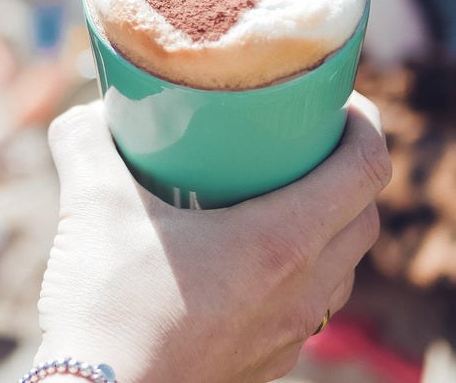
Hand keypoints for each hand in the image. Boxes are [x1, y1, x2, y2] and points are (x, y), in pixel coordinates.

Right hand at [35, 93, 389, 382]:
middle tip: (301, 141)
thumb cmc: (106, 306)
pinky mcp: (266, 364)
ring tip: (276, 198)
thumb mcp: (91, 203)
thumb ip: (87, 141)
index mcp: (280, 241)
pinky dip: (298, 272)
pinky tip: (242, 263)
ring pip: (342, 268)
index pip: (367, 168)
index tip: (335, 100)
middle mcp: (302, 291)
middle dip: (347, 170)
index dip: (365, 122)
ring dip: (328, 225)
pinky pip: (307, 308)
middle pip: (365, 217)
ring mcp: (288, 335)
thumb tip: (92, 112)